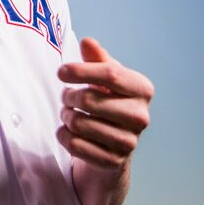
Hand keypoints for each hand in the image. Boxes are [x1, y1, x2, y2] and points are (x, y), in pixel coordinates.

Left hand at [56, 38, 153, 169]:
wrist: (112, 142)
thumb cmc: (108, 100)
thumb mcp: (104, 77)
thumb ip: (96, 58)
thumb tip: (88, 42)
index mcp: (142, 89)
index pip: (110, 74)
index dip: (80, 70)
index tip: (61, 72)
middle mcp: (141, 116)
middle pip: (89, 99)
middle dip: (68, 96)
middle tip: (67, 96)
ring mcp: (129, 142)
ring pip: (78, 123)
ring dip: (65, 116)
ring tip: (69, 113)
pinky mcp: (113, 161)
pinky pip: (74, 144)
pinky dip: (63, 135)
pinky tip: (69, 131)